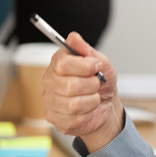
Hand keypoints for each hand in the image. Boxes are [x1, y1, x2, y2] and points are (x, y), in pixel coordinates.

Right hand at [42, 32, 123, 151]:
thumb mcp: (101, 63)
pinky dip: (89, 113)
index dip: (84, 66)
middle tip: (96, 84)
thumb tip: (74, 38)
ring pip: (74, 104)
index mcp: (58, 63)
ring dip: (92, 101)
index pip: (63, 64)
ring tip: (93, 97)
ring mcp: (49, 100)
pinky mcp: (54, 118)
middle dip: (92, 85)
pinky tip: (88, 109)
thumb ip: (87, 50)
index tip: (96, 66)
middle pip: (71, 85)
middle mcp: (49, 80)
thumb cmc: (101, 82)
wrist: (106, 104)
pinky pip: (75, 118)